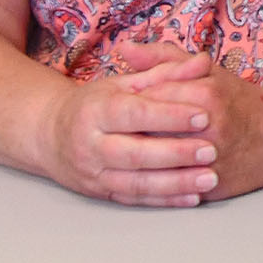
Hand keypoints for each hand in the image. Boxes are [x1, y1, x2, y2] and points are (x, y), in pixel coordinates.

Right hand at [39, 40, 220, 206]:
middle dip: (176, 153)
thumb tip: (202, 62)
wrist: (50, 135)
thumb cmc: (97, 103)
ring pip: (136, 182)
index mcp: (97, 110)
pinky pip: (135, 199)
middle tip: (212, 150)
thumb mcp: (126, 82)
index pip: (136, 113)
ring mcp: (93, 173)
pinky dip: (165, 201)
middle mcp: (90, 145)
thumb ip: (166, 72)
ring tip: (209, 177)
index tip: (204, 115)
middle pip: (135, 153)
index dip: (170, 115)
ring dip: (175, 183)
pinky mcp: (100, 194)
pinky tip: (192, 197)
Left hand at [108, 38, 262, 201]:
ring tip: (126, 153)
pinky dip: (153, 182)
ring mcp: (210, 159)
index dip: (129, 102)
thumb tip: (123, 48)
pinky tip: (141, 175)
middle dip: (127, 132)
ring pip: (156, 162)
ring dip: (137, 160)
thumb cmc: (238, 101)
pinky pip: (170, 187)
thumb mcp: (206, 72)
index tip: (119, 104)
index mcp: (205, 95)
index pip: (149, 97)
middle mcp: (208, 128)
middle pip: (148, 131)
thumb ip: (163, 59)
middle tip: (114, 131)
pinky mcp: (210, 185)